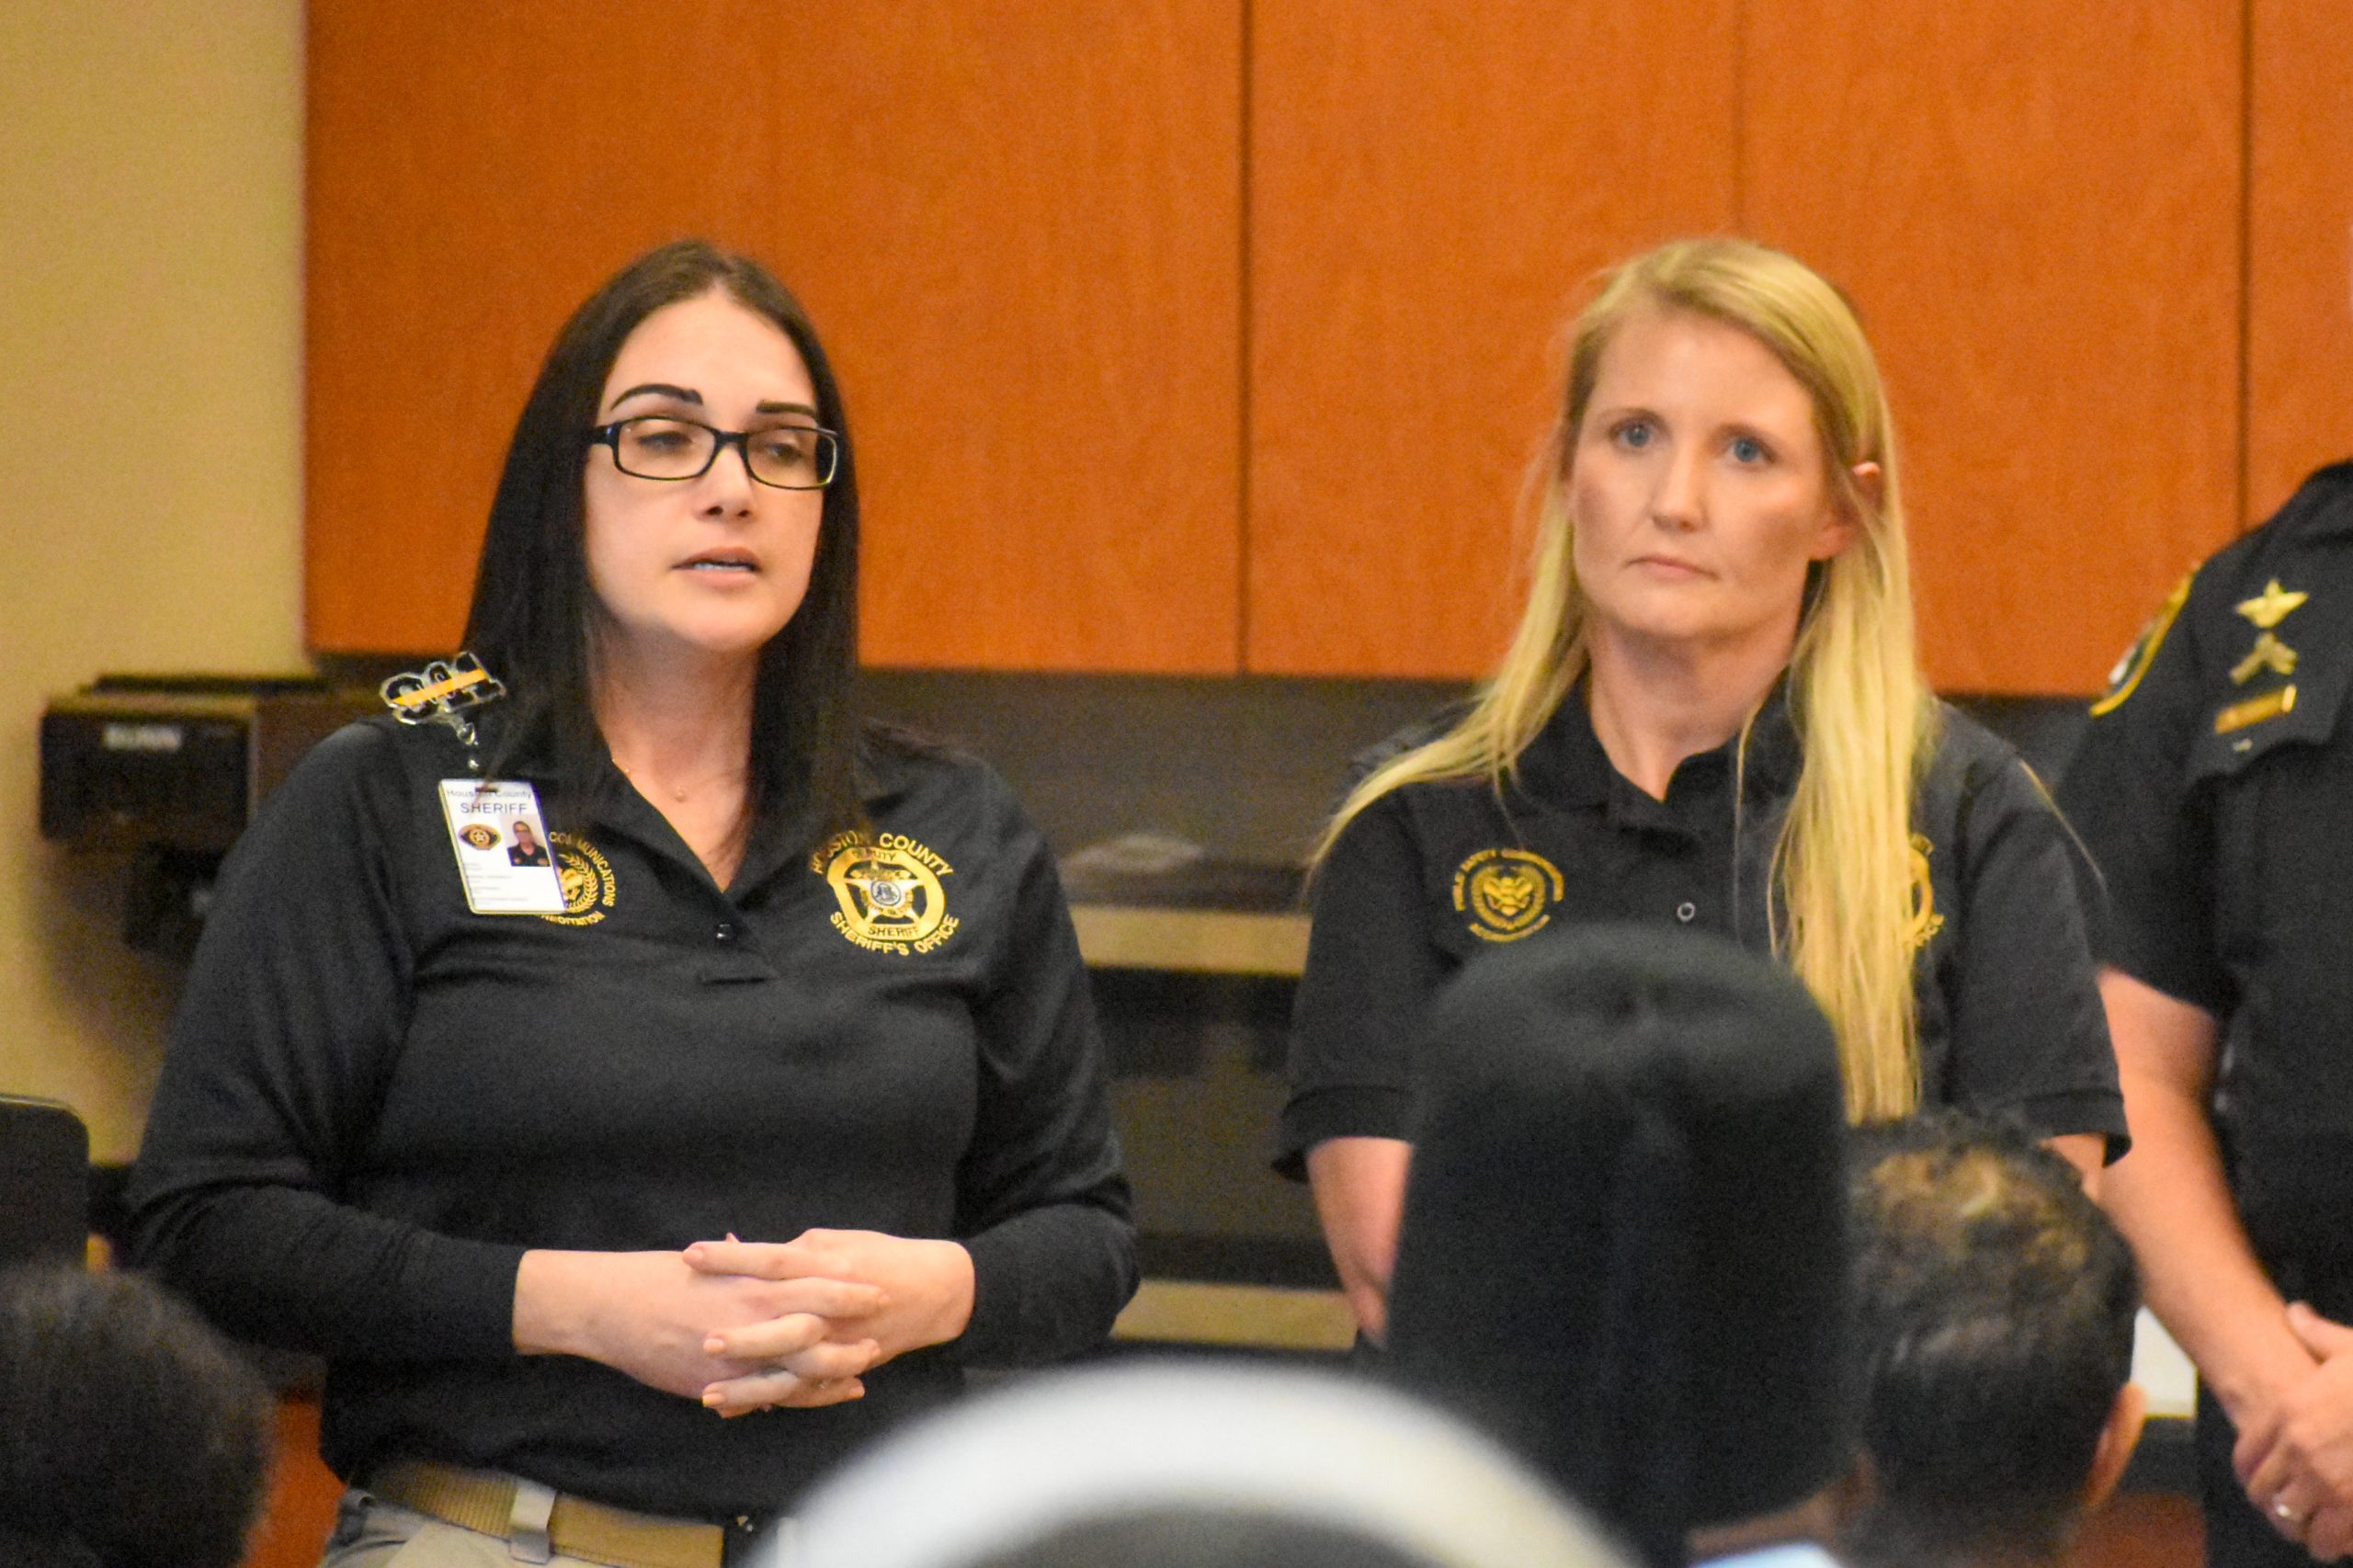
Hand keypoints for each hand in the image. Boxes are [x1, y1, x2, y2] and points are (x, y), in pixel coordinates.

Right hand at [513, 1249, 884, 1408]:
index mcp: (747, 1281)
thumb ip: (744, 1267)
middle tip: (888, 1319)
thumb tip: (767, 1252)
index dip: (847, 1283)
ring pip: (800, 1364)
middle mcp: (748, 1315)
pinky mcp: (718, 1381)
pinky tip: (825, 1394)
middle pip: (817, 1322)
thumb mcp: (710, 1267)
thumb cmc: (658, 1278)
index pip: (811, 1279)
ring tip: (868, 1361)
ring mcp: (735, 1352)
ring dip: (837, 1364)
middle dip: (854, 1324)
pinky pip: (769, 1394)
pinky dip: (802, 1395)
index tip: (877, 1280)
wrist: (611, 1306)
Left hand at [684, 1230, 973, 1412]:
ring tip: (707, 1395)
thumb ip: (791, 1253)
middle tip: (702, 1340)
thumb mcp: (836, 1243)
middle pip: (784, 1322)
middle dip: (743, 1334)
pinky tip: (737, 1408)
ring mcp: (842, 1342)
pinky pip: (806, 1391)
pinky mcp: (847, 1367)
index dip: (732, 1258)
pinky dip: (773, 1401)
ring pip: (792, 1370)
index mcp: (829, 1265)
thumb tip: (739, 1251)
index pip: (773, 1259)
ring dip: (750, 1385)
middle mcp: (834, 1306)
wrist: (935, 1292)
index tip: (692, 1255)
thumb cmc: (881, 1257)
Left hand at [2239, 1304, 2352, 1555]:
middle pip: (2265, 1492)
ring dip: (2301, 1527)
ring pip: (2293, 1519)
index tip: (2260, 1480)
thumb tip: (2295, 1312)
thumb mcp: (2351, 1349)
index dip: (2251, 1472)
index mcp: (2290, 1413)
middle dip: (2275, 1503)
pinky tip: (2341, 1540)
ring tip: (2313, 1531)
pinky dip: (2332, 1543)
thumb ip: (2317, 1335)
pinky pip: (2330, 1538)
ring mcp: (2326, 1482)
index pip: (2248, 1455)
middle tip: (2287, 1511)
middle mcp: (2300, 1450)